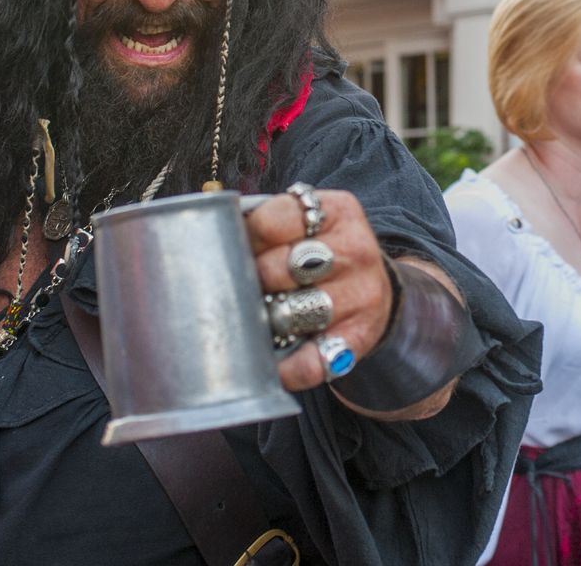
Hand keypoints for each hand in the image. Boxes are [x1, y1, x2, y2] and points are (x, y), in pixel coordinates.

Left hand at [244, 188, 393, 392]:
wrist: (374, 288)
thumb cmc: (321, 252)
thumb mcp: (306, 222)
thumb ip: (265, 220)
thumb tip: (207, 230)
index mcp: (338, 212)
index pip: (275, 221)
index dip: (245, 237)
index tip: (235, 247)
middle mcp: (355, 251)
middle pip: (280, 268)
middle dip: (252, 281)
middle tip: (242, 286)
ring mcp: (361, 295)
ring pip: (293, 313)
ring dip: (267, 321)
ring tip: (258, 317)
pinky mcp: (360, 337)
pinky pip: (314, 361)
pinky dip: (286, 369)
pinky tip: (270, 366)